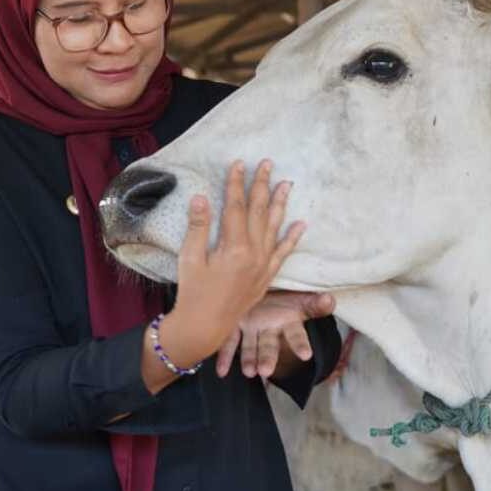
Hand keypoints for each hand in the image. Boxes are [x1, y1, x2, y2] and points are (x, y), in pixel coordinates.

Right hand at [171, 160, 305, 359]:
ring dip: (280, 204)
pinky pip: (283, 253)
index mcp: (234, 247)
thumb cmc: (193, 292)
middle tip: (267, 163)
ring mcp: (263, 265)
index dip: (236, 183)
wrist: (204, 326)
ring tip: (287, 184)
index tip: (238, 163)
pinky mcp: (266, 276)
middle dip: (262, 185)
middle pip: (259, 211)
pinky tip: (301, 224)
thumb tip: (201, 197)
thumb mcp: (189, 258)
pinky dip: (292, 237)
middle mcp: (254, 254)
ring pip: (274, 227)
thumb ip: (198, 227)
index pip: (236, 206)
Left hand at [215, 291, 335, 378]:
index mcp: (287, 322)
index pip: (296, 334)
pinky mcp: (235, 326)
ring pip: (250, 347)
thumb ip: (315, 303)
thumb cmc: (286, 298)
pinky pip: (229, 342)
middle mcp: (269, 329)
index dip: (300, 344)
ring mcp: (252, 329)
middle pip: (270, 346)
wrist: (263, 292)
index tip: (306, 355)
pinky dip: (225, 357)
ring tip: (248, 372)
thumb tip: (331, 299)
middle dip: (268, 358)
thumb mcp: (302, 298)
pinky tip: (221, 372)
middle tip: (265, 371)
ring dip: (248, 360)